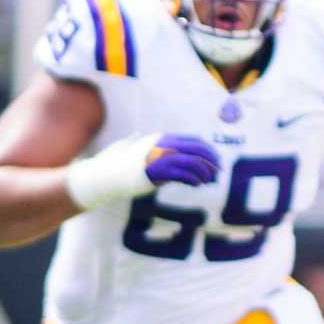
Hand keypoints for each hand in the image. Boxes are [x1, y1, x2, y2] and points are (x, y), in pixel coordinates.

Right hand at [64, 131, 219, 208]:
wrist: (105, 175)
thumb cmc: (118, 164)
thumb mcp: (133, 150)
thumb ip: (145, 146)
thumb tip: (145, 141)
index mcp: (162, 139)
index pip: (193, 141)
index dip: (208, 150)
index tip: (216, 161)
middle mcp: (162, 145)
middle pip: (196, 150)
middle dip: (211, 161)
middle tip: (218, 172)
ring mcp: (158, 157)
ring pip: (191, 162)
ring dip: (204, 173)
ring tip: (208, 181)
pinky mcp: (155, 171)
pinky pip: (181, 174)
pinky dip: (193, 179)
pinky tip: (197, 185)